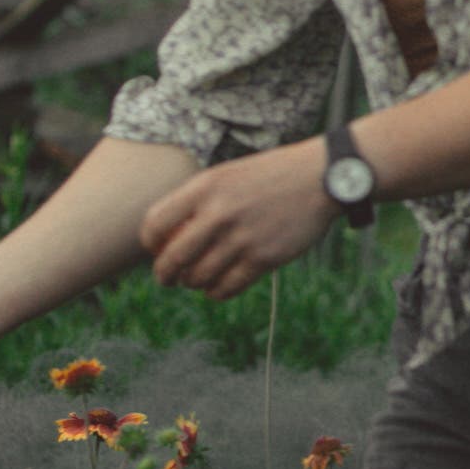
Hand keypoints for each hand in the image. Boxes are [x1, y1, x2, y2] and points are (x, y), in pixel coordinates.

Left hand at [139, 140, 339, 302]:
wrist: (320, 178)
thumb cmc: (269, 176)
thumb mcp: (227, 175)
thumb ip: (197, 200)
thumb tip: (168, 236)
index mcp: (204, 188)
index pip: (154, 224)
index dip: (149, 244)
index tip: (156, 250)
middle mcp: (219, 214)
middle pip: (172, 258)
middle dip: (164, 275)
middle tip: (167, 279)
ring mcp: (241, 238)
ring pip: (198, 277)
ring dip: (193, 284)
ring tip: (197, 280)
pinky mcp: (264, 258)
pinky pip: (227, 288)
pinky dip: (216, 293)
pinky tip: (218, 288)